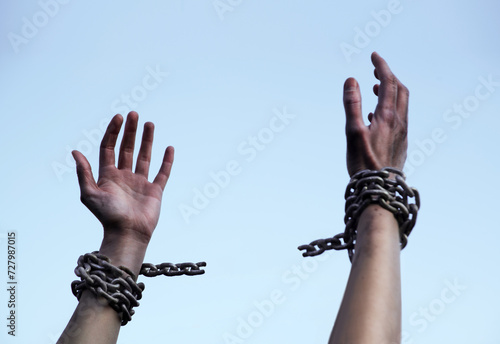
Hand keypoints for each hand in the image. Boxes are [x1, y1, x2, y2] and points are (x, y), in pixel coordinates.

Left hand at [72, 111, 173, 243]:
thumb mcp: (90, 193)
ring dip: (147, 140)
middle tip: (134, 114)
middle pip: (127, 148)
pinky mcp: (155, 190)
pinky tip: (169, 147)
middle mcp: (124, 177)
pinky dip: (167, 161)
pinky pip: (162, 173)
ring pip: (144, 156)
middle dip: (130, 131)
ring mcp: (140, 183)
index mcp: (108, 176)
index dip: (113, 132)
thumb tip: (75, 151)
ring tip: (149, 123)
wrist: (128, 233)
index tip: (119, 118)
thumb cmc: (108, 216)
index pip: (109, 148)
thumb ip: (84, 173)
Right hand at [343, 52, 408, 176]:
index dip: (382, 66)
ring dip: (389, 92)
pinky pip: (398, 118)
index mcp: (388, 116)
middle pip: (400, 90)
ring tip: (374, 89)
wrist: (380, 189)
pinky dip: (388, 107)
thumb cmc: (364, 163)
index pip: (388, 83)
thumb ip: (352, 104)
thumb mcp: (353, 132)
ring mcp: (402, 133)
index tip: (374, 55)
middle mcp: (399, 122)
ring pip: (401, 104)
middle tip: (375, 69)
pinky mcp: (400, 143)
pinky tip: (374, 116)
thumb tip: (352, 80)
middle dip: (389, 76)